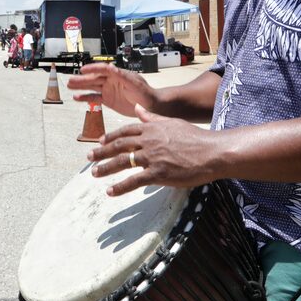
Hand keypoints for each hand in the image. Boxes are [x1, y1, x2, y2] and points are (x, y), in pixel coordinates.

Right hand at [67, 63, 157, 116]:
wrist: (150, 106)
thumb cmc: (145, 93)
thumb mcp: (134, 83)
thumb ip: (122, 76)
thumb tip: (111, 67)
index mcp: (118, 74)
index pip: (103, 69)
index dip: (92, 68)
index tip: (82, 70)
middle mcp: (111, 80)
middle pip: (94, 78)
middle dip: (82, 79)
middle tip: (70, 80)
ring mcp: (108, 90)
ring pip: (92, 87)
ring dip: (81, 86)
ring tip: (70, 86)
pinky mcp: (108, 100)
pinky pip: (94, 98)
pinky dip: (85, 98)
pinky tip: (76, 97)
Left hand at [89, 104, 219, 195]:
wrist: (212, 152)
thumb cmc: (195, 137)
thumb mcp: (171, 122)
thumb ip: (152, 118)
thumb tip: (137, 108)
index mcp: (151, 129)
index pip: (125, 131)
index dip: (110, 137)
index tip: (99, 141)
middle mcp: (148, 141)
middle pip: (119, 145)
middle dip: (101, 152)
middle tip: (89, 157)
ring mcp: (152, 157)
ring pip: (123, 161)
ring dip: (105, 168)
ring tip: (94, 173)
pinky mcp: (158, 173)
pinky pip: (134, 181)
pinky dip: (120, 187)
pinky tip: (110, 191)